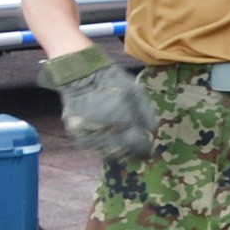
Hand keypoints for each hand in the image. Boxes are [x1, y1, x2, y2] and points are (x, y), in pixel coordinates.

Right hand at [40, 46, 156, 162]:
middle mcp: (105, 130)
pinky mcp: (76, 133)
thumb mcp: (136, 91)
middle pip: (122, 151)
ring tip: (126, 152)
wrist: (80, 74)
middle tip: (139, 155)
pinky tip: (110, 146)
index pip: (137, 144)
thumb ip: (146, 112)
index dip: (144, 150)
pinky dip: (102, 149)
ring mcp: (89, 133)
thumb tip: (153, 130)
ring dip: (118, 154)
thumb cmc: (112, 81)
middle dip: (132, 153)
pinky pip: (92, 147)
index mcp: (123, 120)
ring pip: (106, 153)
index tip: (149, 154)